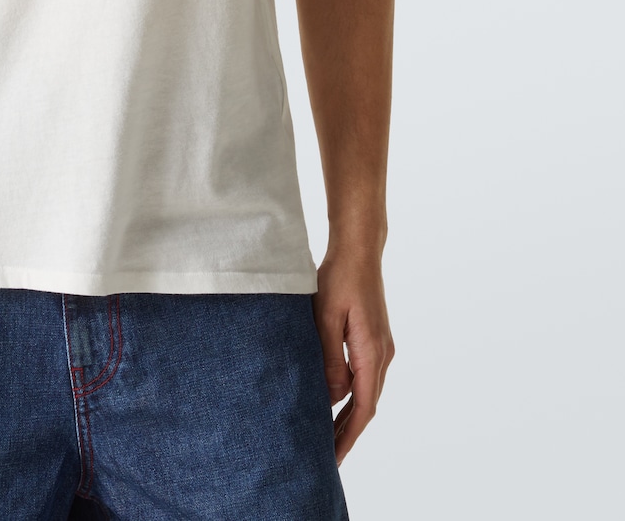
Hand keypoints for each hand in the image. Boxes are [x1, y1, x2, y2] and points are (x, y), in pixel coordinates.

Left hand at [311, 251, 395, 466]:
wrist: (359, 251)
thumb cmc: (339, 278)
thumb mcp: (326, 317)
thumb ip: (328, 358)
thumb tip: (331, 397)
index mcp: (372, 351)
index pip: (363, 406)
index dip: (349, 434)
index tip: (334, 457)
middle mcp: (382, 354)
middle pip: (367, 405)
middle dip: (348, 432)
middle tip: (327, 458)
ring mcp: (380, 347)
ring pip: (366, 392)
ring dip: (349, 415)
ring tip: (327, 436)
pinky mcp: (374, 339)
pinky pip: (364, 376)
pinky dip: (351, 395)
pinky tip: (335, 401)